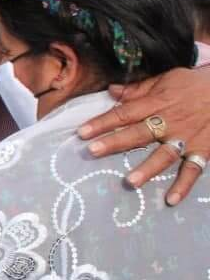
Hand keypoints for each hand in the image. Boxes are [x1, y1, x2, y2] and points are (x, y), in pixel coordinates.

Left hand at [77, 67, 209, 204]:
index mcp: (157, 103)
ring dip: (148, 169)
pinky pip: (193, 169)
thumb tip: (111, 91)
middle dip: (115, 142)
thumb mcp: (166, 79)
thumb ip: (138, 88)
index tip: (81, 132)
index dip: (102, 122)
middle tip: (92, 151)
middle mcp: (169, 122)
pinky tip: (170, 200)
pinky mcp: (203, 150)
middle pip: (139, 133)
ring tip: (130, 182)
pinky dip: (184, 185)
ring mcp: (186, 138)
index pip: (125, 113)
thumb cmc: (194, 84)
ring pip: (164, 155)